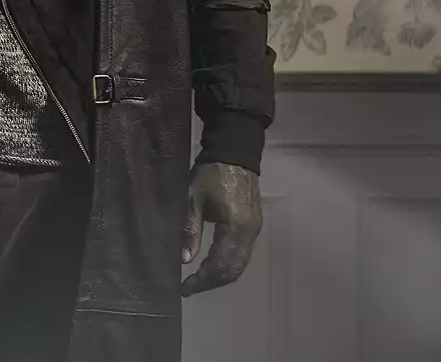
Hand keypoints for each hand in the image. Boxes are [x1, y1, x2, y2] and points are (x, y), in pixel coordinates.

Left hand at [179, 161, 261, 295]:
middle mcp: (249, 232)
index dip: (203, 280)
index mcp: (235, 226)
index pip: (221, 264)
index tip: (185, 288)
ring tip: (199, 280)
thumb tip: (185, 259)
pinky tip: (213, 265)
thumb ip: (190, 230)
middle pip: (233, 269)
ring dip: (220, 275)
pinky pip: (243, 254)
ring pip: (240, 264)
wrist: (235, 152)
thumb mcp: (192, 199)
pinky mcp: (254, 225)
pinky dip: (228, 265)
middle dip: (211, 282)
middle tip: (190, 288)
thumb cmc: (211, 173)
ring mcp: (254, 230)